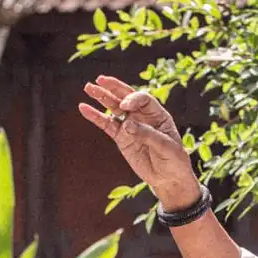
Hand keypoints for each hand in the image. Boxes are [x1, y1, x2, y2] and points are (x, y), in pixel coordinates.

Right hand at [79, 76, 201, 209]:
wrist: (168, 178)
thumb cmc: (173, 159)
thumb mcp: (165, 146)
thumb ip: (146, 134)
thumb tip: (127, 125)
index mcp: (157, 114)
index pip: (143, 99)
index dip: (133, 99)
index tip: (125, 107)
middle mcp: (142, 116)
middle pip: (126, 97)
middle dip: (113, 88)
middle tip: (100, 80)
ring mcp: (130, 126)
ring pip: (114, 108)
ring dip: (101, 97)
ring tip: (88, 87)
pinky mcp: (121, 138)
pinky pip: (106, 124)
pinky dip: (95, 116)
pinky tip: (84, 108)